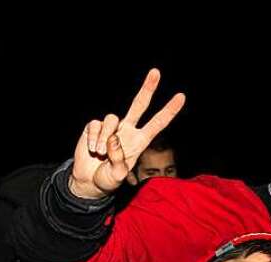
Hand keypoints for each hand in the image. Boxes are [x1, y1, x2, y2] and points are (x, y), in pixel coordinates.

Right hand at [69, 69, 185, 199]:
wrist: (88, 180)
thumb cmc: (108, 179)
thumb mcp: (117, 176)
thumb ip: (118, 160)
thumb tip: (114, 139)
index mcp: (139, 142)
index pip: (158, 123)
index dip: (169, 110)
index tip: (181, 96)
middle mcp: (127, 131)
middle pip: (139, 105)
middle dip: (147, 88)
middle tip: (156, 71)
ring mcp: (111, 128)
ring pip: (112, 119)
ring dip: (104, 139)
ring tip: (100, 154)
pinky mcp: (95, 127)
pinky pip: (95, 125)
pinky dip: (93, 138)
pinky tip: (92, 150)